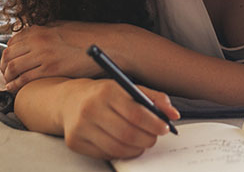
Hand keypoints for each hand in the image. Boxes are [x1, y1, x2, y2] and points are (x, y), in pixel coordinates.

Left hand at [1, 21, 118, 91]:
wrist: (110, 43)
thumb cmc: (90, 36)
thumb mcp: (65, 27)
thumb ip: (48, 32)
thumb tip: (34, 41)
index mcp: (41, 28)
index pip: (12, 42)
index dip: (7, 55)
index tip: (8, 64)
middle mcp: (38, 39)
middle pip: (8, 55)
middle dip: (3, 68)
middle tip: (5, 77)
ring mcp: (44, 54)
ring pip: (12, 68)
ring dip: (7, 78)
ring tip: (9, 85)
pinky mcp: (51, 68)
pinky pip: (24, 79)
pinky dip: (15, 85)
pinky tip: (14, 89)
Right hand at [60, 79, 180, 159]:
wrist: (69, 100)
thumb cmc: (104, 94)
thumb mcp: (128, 88)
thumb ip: (154, 98)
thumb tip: (174, 114)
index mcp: (107, 91)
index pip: (136, 113)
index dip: (154, 124)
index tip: (165, 128)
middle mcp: (91, 109)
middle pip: (127, 133)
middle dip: (147, 139)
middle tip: (154, 137)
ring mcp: (81, 128)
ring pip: (117, 147)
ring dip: (136, 148)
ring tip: (142, 142)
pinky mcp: (75, 142)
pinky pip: (105, 154)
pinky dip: (120, 152)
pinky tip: (125, 145)